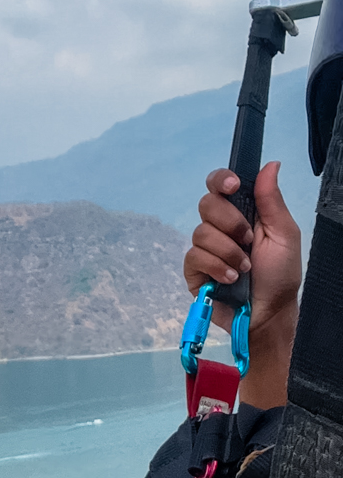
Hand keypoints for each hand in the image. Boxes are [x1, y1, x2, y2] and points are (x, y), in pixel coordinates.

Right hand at [184, 162, 300, 338]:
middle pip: (206, 204)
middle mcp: (220, 227)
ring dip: (228, 252)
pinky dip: (216, 267)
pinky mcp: (194, 272)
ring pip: (201, 233)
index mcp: (242, 213)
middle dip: (230, 222)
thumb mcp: (284, 234)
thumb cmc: (280, 275)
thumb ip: (272, 200)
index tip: (233, 187)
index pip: (220, 185)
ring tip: (244, 269)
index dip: (221, 180)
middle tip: (248, 240)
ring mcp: (205, 250)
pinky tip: (230, 279)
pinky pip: (194, 257)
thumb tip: (270, 164)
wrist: (268, 313)